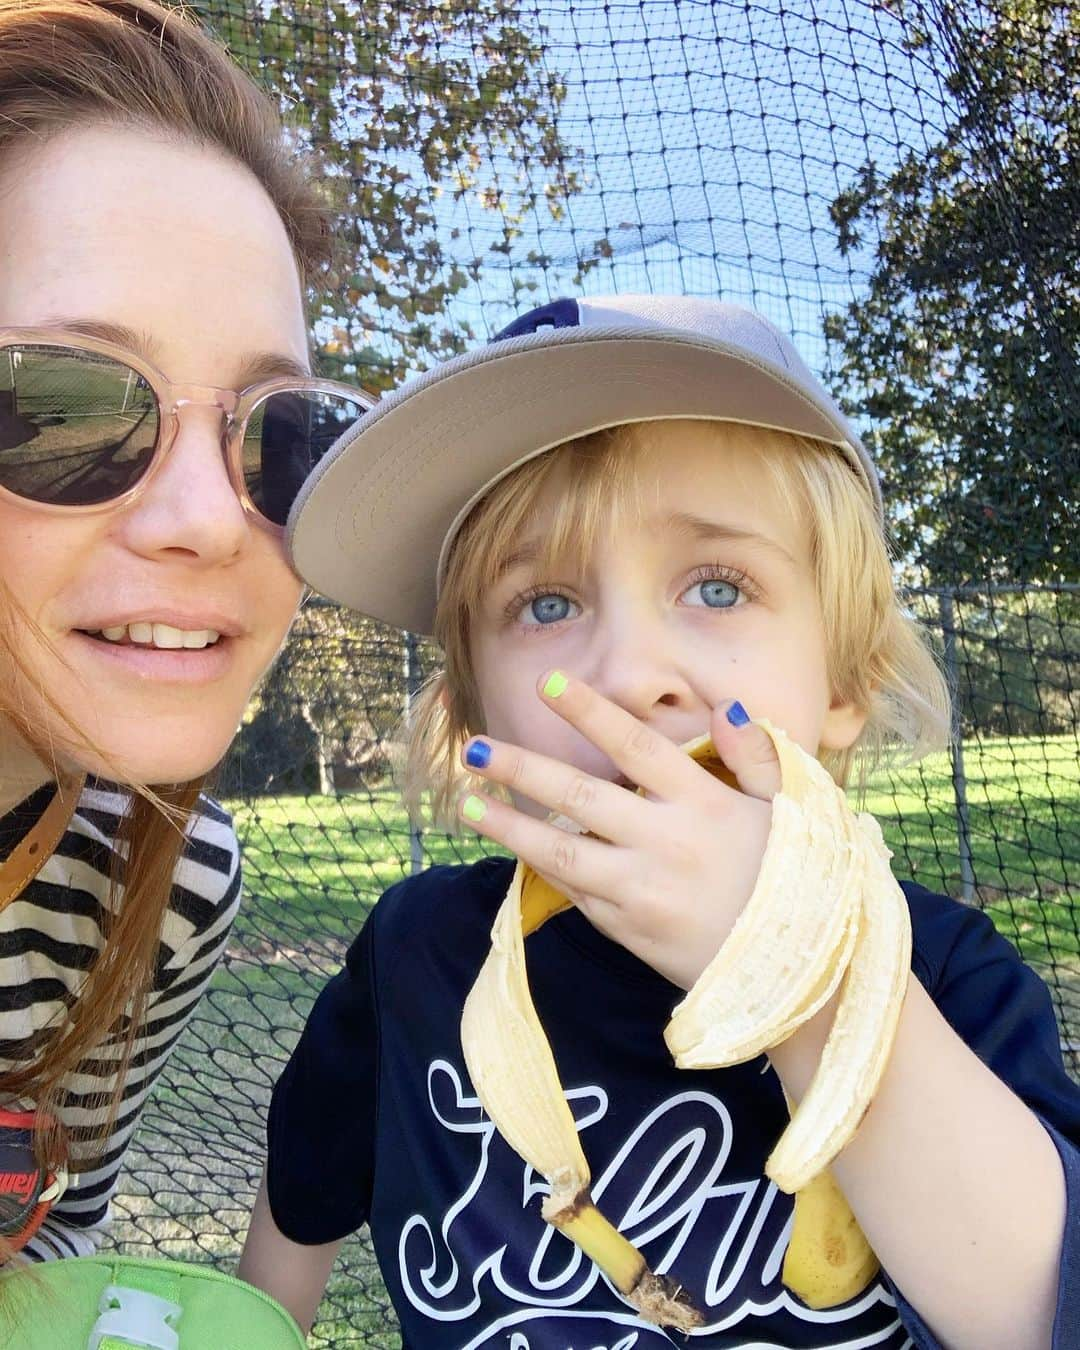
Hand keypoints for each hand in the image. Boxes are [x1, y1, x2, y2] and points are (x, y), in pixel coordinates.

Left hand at [458, 672, 780, 989]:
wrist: (799, 974)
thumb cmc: (796, 881)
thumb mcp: (792, 811)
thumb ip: (755, 756)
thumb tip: (723, 708)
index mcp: (704, 804)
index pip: (636, 746)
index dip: (590, 712)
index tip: (548, 684)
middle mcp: (666, 842)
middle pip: (579, 796)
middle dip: (521, 768)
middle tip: (474, 747)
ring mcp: (642, 890)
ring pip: (560, 851)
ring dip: (508, 825)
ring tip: (465, 801)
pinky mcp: (628, 929)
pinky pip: (576, 891)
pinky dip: (543, 867)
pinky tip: (513, 845)